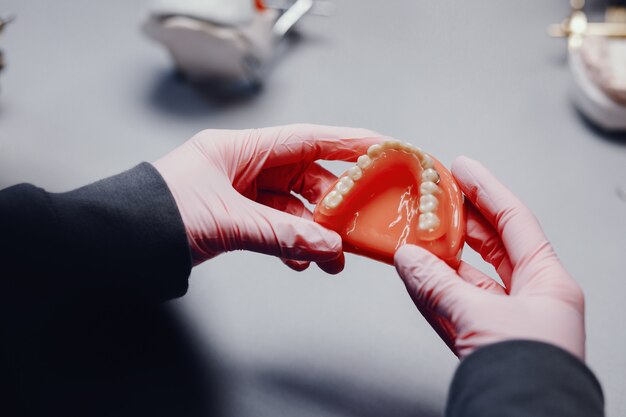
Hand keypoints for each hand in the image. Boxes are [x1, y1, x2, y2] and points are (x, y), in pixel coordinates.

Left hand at [154, 124, 384, 271]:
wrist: (119, 243)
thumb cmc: (158, 214)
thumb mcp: (226, 221)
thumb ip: (280, 234)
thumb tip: (327, 246)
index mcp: (241, 149)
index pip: (307, 139)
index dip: (347, 144)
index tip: (382, 149)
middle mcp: (245, 166)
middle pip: (307, 177)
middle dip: (333, 205)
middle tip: (356, 227)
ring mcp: (242, 192)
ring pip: (295, 207)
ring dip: (314, 232)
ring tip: (331, 258)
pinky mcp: (238, 217)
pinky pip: (278, 226)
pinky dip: (293, 243)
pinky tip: (300, 260)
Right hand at [394, 157, 584, 359]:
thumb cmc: (527, 373)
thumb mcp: (481, 317)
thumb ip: (439, 284)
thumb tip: (408, 258)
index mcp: (548, 283)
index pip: (514, 221)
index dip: (486, 190)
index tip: (462, 168)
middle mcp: (529, 297)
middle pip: (491, 245)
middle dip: (461, 220)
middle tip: (434, 197)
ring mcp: (504, 319)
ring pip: (469, 275)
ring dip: (440, 255)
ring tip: (416, 232)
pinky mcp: (483, 340)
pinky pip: (455, 304)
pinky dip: (434, 288)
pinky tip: (414, 272)